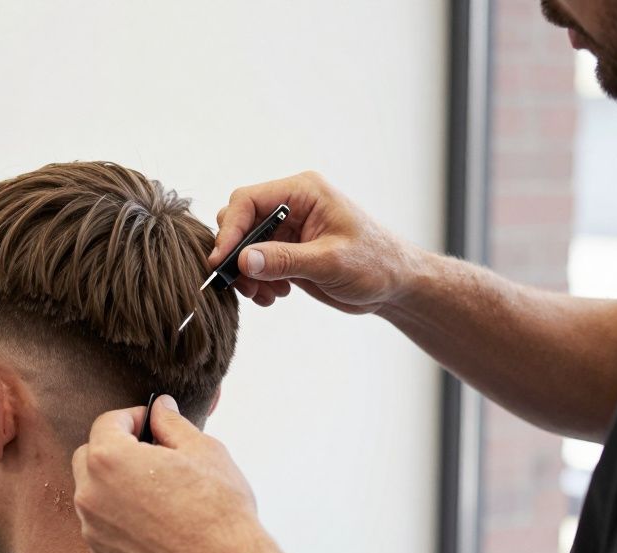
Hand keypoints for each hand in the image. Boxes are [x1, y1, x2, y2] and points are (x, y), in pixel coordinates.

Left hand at [71, 396, 260, 552]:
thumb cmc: (218, 510)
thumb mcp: (202, 451)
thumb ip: (171, 424)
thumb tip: (160, 408)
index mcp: (109, 459)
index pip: (107, 422)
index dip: (133, 418)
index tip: (152, 425)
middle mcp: (91, 493)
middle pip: (90, 457)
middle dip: (115, 450)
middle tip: (152, 457)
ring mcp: (93, 529)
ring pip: (94, 494)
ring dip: (115, 486)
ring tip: (156, 493)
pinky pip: (102, 526)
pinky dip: (119, 519)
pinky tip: (153, 524)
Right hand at [213, 171, 425, 312]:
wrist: (396, 285)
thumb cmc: (376, 264)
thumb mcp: (330, 262)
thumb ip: (285, 260)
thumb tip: (243, 260)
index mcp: (303, 192)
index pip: (248, 200)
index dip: (230, 230)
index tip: (221, 261)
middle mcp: (291, 206)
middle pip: (240, 220)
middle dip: (235, 254)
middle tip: (242, 285)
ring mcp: (287, 229)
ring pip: (243, 245)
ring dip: (245, 273)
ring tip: (264, 295)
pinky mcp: (287, 251)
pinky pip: (255, 262)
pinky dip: (256, 281)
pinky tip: (274, 295)